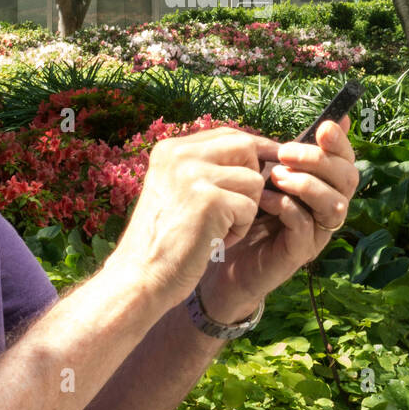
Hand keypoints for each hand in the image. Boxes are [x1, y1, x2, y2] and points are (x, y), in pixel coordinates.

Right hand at [112, 125, 283, 309]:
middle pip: (246, 147)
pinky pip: (250, 207)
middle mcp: (180, 154)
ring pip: (253, 179)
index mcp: (170, 149)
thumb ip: (205, 167)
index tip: (269, 165)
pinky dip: (240, 230)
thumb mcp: (176, 189)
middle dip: (253, 176)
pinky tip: (215, 241)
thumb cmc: (162, 239)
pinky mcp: (210, 200)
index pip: (227, 133)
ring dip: (245, 209)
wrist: (140, 276)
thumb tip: (257, 150)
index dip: (253, 149)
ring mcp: (194, 175)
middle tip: (238, 207)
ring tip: (218, 229)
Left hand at [198, 116, 359, 321]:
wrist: (223, 255)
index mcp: (325, 187)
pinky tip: (264, 199)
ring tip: (275, 176)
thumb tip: (310, 120)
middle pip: (348, 179)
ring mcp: (317, 233)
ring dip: (306, 184)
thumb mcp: (265, 174)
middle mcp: (328, 210)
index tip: (322, 128)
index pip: (348, 162)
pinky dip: (286, 207)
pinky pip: (305, 225)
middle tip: (286, 153)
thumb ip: (288, 153)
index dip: (341, 143)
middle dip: (320, 160)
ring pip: (334, 204)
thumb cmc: (248, 209)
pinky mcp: (299, 252)